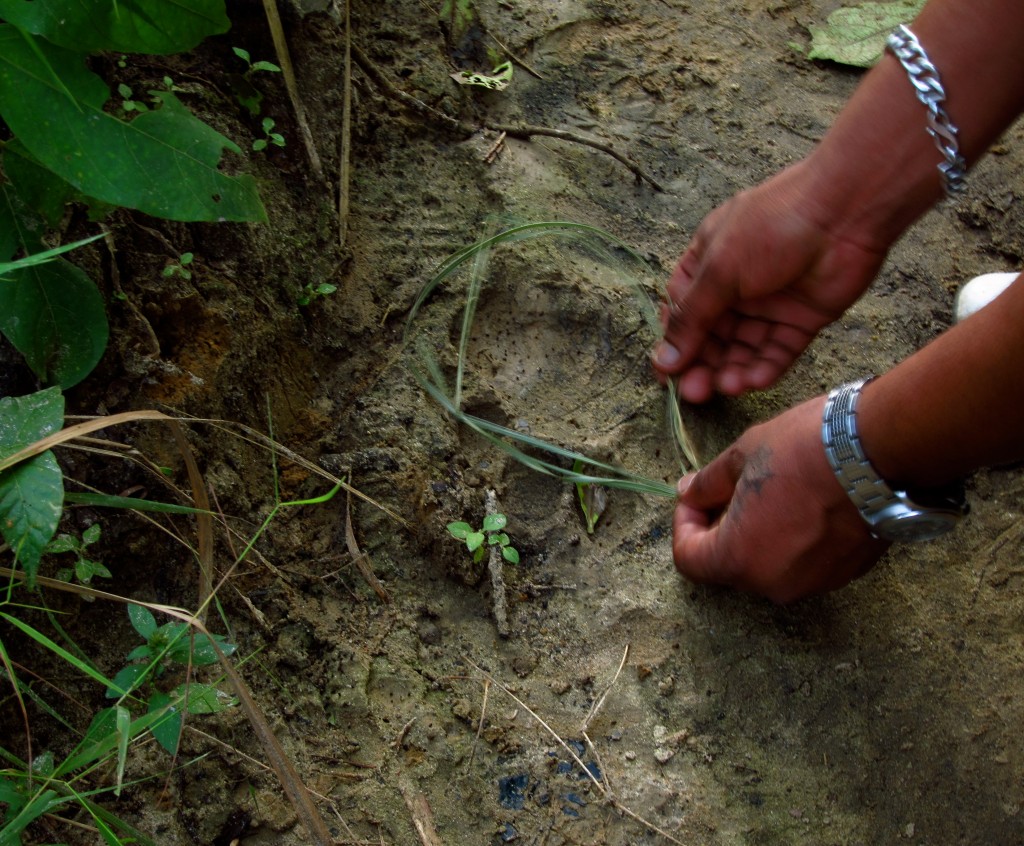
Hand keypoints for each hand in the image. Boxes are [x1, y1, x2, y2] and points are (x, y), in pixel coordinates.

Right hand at [652, 160, 888, 402]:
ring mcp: (768, 305)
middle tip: (696, 393)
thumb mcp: (719, 270)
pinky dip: (766, 368)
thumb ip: (690, 319)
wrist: (843, 213)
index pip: (682, 314)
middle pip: (711, 338)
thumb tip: (662, 360)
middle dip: (703, 365)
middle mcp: (734, 288)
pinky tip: (757, 381)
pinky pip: (777, 351)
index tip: (667, 377)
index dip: (674, 345)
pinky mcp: (800, 320)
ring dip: (733, 370)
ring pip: (743, 349)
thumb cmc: (770, 228)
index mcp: (706, 266)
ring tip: (730, 386)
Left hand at [672, 396, 889, 602]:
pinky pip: (805, 563)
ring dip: (760, 535)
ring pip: (769, 565)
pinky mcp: (846, 574)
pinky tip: (806, 504)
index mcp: (738, 559)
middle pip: (729, 565)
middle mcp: (773, 584)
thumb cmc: (803, 450)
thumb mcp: (742, 456)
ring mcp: (814, 583)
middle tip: (732, 489)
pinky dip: (795, 541)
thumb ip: (707, 485)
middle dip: (723, 529)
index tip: (695, 498)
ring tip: (773, 493)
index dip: (684, 526)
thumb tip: (689, 494)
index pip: (689, 560)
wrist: (878, 451)